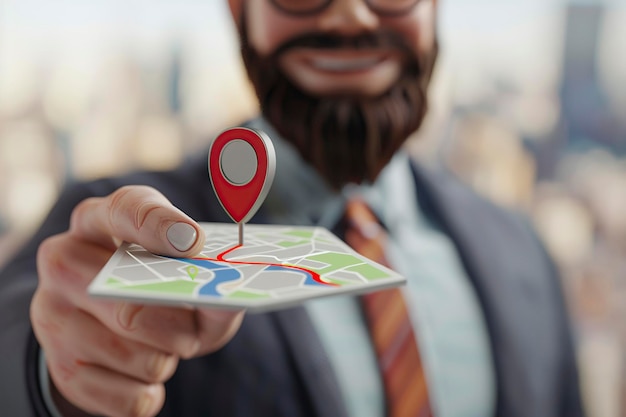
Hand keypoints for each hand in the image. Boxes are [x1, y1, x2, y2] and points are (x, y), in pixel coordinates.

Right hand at [31, 186, 244, 416]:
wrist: (111, 333)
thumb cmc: (158, 288)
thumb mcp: (187, 273)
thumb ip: (211, 278)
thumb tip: (228, 298)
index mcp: (98, 222)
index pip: (124, 210)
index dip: (159, 225)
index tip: (193, 241)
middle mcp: (64, 261)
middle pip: (127, 304)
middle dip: (173, 327)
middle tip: (191, 335)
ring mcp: (53, 316)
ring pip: (130, 355)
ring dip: (164, 360)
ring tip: (165, 347)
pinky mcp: (61, 368)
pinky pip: (128, 397)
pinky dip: (150, 392)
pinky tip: (145, 374)